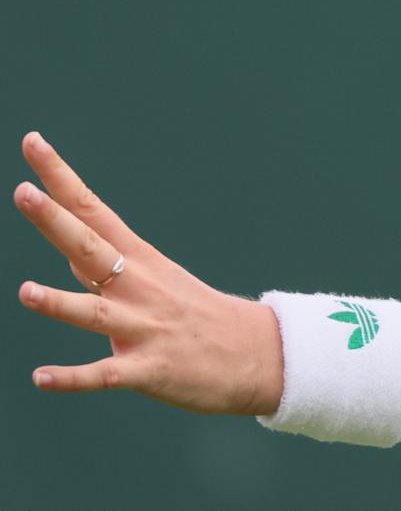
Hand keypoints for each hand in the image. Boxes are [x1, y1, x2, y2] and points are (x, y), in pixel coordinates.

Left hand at [13, 132, 281, 414]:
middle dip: (55, 222)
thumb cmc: (198, 316)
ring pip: (97, 312)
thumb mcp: (158, 282)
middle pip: (91, 250)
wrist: (257, 354)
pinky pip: (105, 374)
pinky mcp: (150, 369)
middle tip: (22, 192)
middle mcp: (139, 287)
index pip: (93, 209)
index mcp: (140, 260)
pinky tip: (41, 377)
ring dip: (61, 303)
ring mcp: (145, 328)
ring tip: (24, 292)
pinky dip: (73, 376)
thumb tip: (67, 258)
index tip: (33, 142)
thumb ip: (108, 270)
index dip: (61, 178)